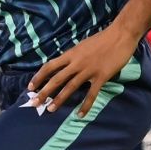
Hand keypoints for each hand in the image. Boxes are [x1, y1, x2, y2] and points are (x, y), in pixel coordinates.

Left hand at [27, 24, 141, 117]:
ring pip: (70, 87)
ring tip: (50, 109)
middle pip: (56, 79)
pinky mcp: (101, 76)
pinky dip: (85, 105)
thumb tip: (65, 65)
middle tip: (34, 103)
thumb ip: (73, 56)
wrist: (120, 35)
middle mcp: (76, 63)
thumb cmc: (102, 39)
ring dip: (59, 99)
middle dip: (44, 92)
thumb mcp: (82, 45)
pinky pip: (91, 94)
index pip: (49, 66)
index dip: (38, 77)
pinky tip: (80, 115)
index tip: (30, 87)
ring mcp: (88, 70)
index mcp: (71, 54)